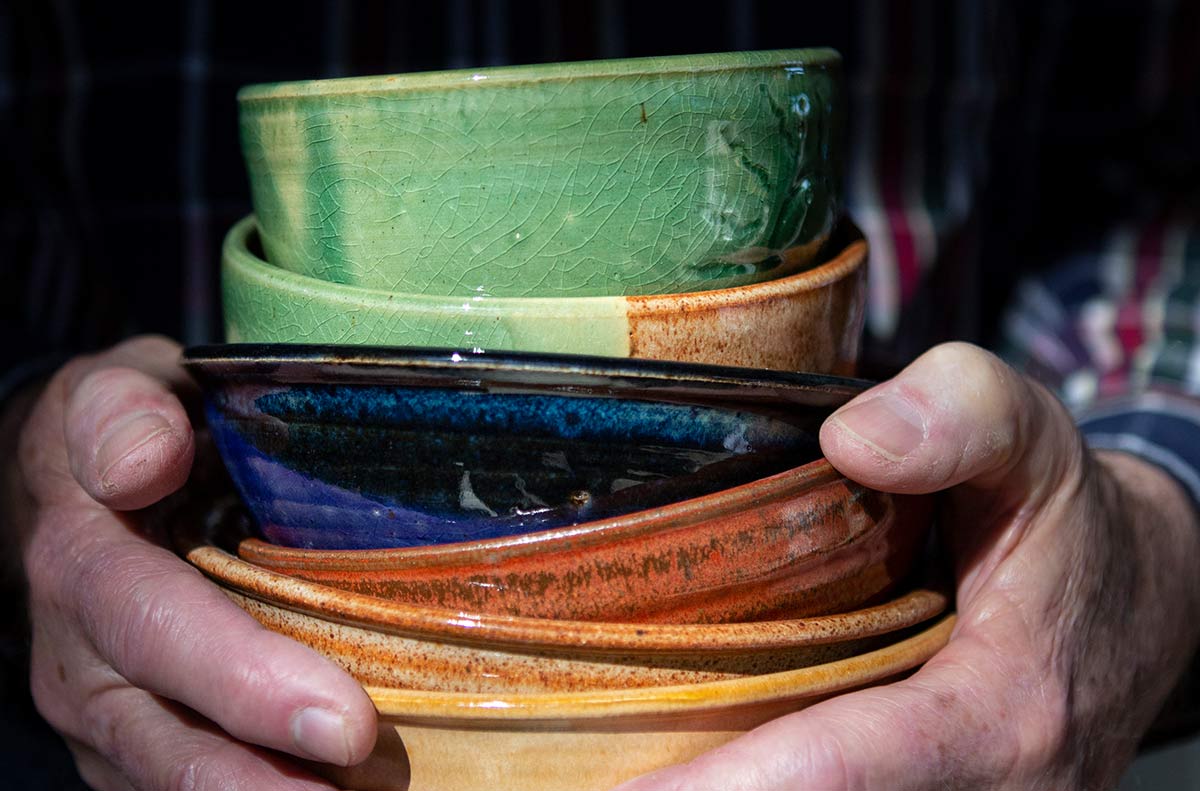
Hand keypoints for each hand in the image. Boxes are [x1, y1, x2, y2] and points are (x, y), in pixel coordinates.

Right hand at [11, 336, 376, 790]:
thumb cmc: (124, 434)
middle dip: (270, 782)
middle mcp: (84, 661)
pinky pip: (191, 787)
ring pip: (179, 783)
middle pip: (171, 740)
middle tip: (372, 777)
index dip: (247, 679)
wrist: (69, 491)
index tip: (344, 720)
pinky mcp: (136, 746)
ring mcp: (107, 718)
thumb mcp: (113, 392)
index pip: (162, 630)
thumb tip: (145, 461)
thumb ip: (122, 412)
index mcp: (85, 565)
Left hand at [618, 342, 1199, 790]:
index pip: (847, 772)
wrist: (1129, 603)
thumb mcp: (1033, 444)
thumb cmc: (1067, 524)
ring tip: (591, 766)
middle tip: (567, 770)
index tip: (621, 788)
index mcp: (1000, 716)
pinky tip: (672, 760)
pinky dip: (746, 786)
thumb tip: (849, 440)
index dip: (728, 788)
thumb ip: (961, 416)